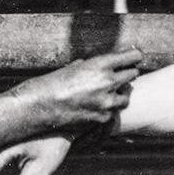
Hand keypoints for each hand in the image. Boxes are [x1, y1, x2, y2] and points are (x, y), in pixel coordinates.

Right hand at [12, 48, 141, 128]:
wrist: (39, 106)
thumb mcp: (73, 67)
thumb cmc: (52, 82)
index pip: (133, 56)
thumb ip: (91, 67)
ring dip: (119, 94)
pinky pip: (112, 112)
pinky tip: (95, 107)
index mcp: (101, 64)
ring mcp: (106, 102)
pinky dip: (107, 110)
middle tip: (121, 75)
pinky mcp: (102, 118)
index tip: (134, 57)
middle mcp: (107, 81)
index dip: (134, 56)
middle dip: (126, 74)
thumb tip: (103, 66)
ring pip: (126, 97)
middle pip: (132, 75)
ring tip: (107, 94)